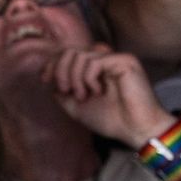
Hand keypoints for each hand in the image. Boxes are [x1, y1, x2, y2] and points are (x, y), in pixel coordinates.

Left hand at [40, 44, 172, 147]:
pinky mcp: (125, 61)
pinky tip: (98, 92)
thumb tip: (49, 77)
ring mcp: (115, 59)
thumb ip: (61, 91)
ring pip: (80, 55)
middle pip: (70, 50)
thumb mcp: (75, 106)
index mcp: (93, 69)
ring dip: (74, 77)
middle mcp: (104, 60)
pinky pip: (95, 61)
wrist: (135, 130)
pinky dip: (88, 78)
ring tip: (83, 96)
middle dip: (60, 70)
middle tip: (65, 91)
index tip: (45, 80)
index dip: (51, 64)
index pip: (66, 54)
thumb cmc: (110, 119)